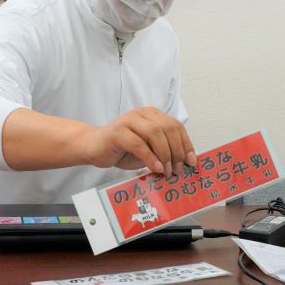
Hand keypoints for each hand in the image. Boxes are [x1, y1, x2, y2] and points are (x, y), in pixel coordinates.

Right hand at [80, 107, 196, 176]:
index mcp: (152, 115)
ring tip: (167, 171)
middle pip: (168, 128)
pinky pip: (139, 144)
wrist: (93, 147)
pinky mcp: (117, 132)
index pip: (176, 126)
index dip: (186, 144)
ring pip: (155, 133)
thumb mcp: (148, 149)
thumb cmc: (121, 149)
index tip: (192, 161)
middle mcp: (142, 114)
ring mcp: (129, 121)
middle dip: (177, 151)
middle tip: (179, 169)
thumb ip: (163, 150)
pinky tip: (155, 168)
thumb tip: (185, 162)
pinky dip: (150, 157)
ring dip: (165, 155)